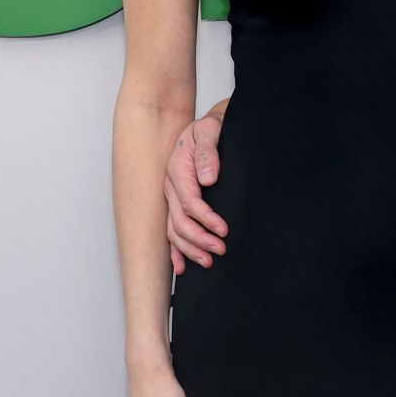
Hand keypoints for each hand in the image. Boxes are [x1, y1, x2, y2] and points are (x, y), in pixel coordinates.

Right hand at [165, 111, 227, 274]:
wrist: (206, 128)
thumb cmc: (210, 130)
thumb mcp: (210, 131)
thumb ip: (209, 152)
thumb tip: (207, 178)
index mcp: (177, 169)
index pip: (190, 202)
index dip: (206, 219)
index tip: (224, 230)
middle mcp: (171, 186)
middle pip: (179, 221)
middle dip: (199, 239)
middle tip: (220, 250)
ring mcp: (171, 197)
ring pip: (173, 230)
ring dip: (189, 249)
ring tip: (208, 261)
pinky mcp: (176, 203)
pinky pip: (171, 230)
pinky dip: (175, 251)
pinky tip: (182, 268)